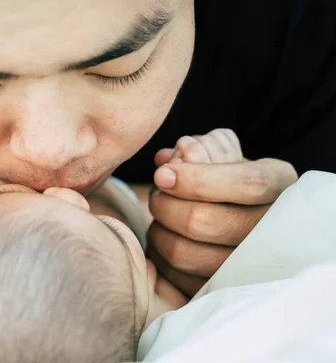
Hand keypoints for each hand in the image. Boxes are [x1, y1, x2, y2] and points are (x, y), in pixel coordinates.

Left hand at [146, 129, 297, 295]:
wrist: (239, 216)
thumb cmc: (225, 177)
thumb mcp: (221, 153)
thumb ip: (197, 148)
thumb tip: (165, 159)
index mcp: (281, 184)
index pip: (246, 183)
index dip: (197, 179)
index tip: (162, 174)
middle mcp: (275, 228)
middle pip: (206, 221)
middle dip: (166, 205)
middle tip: (156, 194)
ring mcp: (253, 266)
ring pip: (186, 253)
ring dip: (159, 232)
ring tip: (159, 218)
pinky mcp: (226, 288)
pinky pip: (178, 279)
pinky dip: (160, 259)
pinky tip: (164, 240)